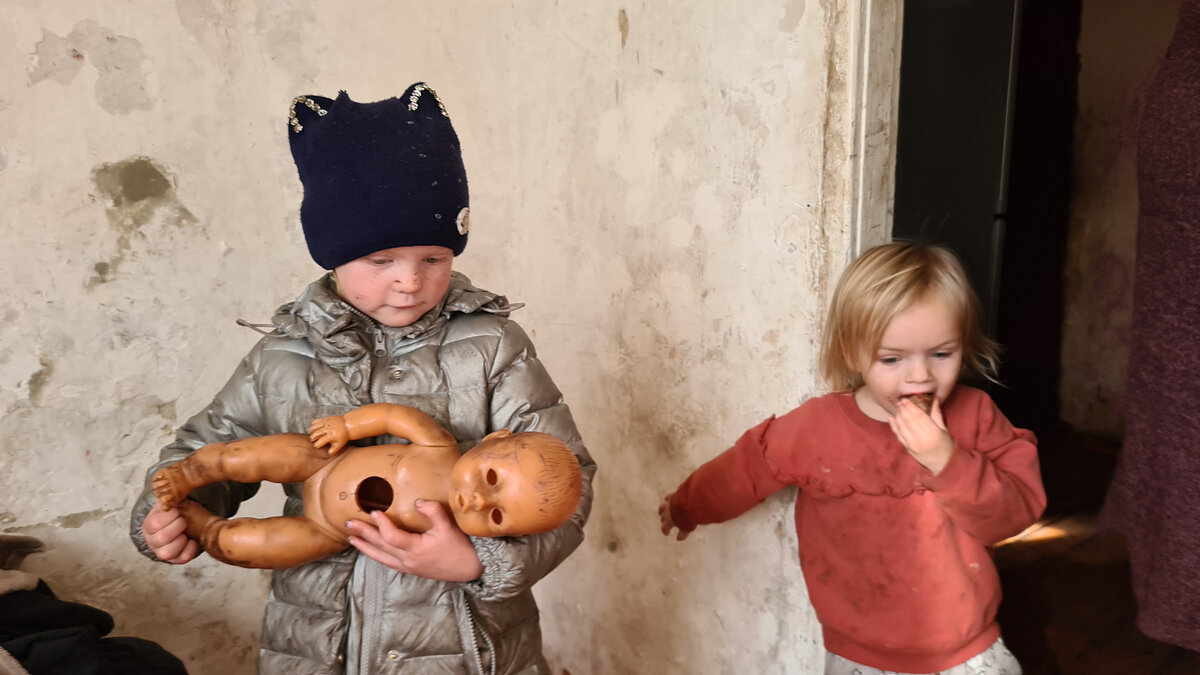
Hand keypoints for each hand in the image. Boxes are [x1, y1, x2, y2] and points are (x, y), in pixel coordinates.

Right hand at [142, 500, 199, 563]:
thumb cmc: (178, 512)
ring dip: (181, 540)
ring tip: (186, 533)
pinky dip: (190, 550)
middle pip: (161, 538)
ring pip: (167, 553)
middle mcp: (152, 540)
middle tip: (184, 521)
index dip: (170, 516)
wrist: (183, 523)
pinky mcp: (174, 559)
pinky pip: (181, 559)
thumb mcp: (172, 503)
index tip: (178, 511)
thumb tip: (168, 487)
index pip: (155, 523)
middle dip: (178, 527)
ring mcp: (161, 551)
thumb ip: (168, 497)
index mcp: (149, 525)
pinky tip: (192, 540)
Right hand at [310, 416, 350, 454]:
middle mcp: (328, 429)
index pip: (320, 442)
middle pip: (315, 434)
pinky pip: (317, 420)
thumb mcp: (340, 444)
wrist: (348, 425)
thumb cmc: (344, 435)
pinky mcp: (326, 418)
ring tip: (312, 434)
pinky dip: (313, 424)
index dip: (317, 445)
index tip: (316, 446)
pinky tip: (314, 428)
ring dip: (311, 431)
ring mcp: (327, 423)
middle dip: (312, 438)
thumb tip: (329, 453)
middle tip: (313, 440)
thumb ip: (334, 449)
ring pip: (314, 426)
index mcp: (331, 436)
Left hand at [345, 500, 483, 581]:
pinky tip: (370, 550)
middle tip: (349, 524)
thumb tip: (417, 502)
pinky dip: (376, 555)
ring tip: (351, 539)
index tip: (374, 511)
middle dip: (363, 534)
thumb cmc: (460, 548)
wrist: (470, 569)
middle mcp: (408, 560)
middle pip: (380, 546)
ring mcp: (408, 566)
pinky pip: (388, 562)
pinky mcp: (411, 569)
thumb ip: (433, 512)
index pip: (392, 536)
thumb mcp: (449, 527)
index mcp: (416, 549)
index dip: (381, 524)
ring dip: (365, 547)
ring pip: (381, 557)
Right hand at [659, 494, 688, 540]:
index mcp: (669, 521)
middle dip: (664, 521)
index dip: (665, 531)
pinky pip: (667, 498)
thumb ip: (682, 534)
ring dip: (661, 511)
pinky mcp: (672, 497)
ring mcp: (668, 504)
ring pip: (662, 508)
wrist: (689, 502)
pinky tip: (667, 499)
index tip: (667, 533)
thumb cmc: (687, 517)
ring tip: (661, 512)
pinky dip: (667, 499)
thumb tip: (678, 539)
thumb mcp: (686, 528)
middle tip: (666, 523)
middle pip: (663, 518)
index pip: (664, 528)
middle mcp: (666, 513)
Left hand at [889, 396, 953, 474]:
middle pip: (908, 420)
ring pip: (901, 427)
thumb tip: (934, 398)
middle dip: (902, 409)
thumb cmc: (945, 444)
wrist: (942, 463)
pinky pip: (898, 435)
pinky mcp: (908, 448)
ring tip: (897, 408)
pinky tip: (891, 418)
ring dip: (898, 416)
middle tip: (899, 401)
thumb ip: (936, 413)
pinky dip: (894, 426)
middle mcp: (921, 438)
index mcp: (932, 432)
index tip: (905, 399)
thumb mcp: (943, 428)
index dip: (910, 406)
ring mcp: (913, 444)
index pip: (918, 416)